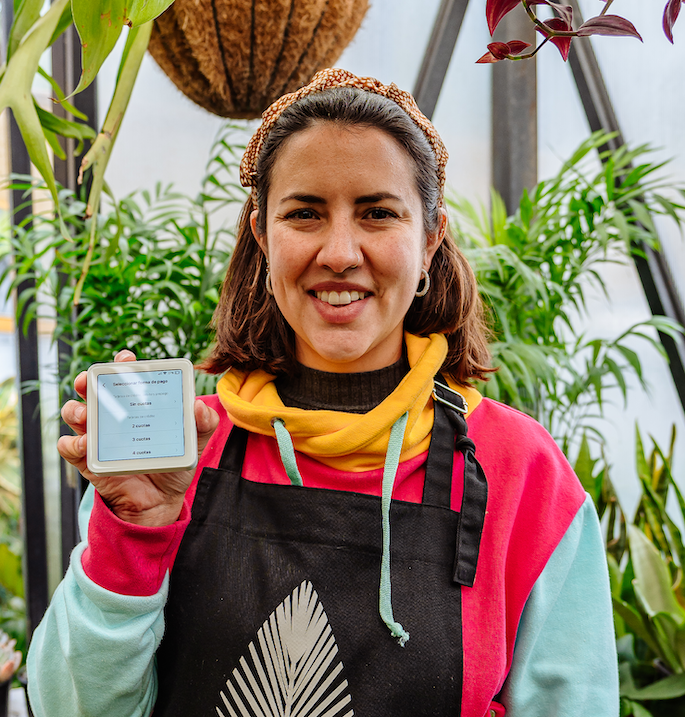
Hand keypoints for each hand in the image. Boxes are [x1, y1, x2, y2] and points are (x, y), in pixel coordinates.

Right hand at [57, 350, 218, 525]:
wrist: (160, 501)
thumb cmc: (173, 463)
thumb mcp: (193, 443)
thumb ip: (202, 423)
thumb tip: (198, 405)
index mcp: (136, 403)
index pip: (125, 376)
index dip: (122, 364)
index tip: (126, 359)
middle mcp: (113, 414)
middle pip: (91, 388)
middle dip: (87, 379)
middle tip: (90, 380)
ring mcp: (97, 435)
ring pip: (74, 412)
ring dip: (75, 409)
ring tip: (85, 414)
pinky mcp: (87, 460)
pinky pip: (70, 447)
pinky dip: (72, 444)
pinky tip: (84, 445)